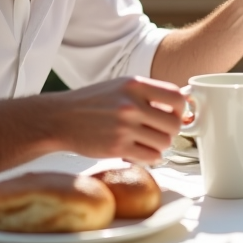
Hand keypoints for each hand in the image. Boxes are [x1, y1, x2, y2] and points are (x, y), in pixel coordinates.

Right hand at [56, 76, 185, 163]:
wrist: (60, 118)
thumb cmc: (92, 102)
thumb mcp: (121, 86)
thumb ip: (148, 93)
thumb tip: (182, 104)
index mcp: (135, 85)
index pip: (176, 97)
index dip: (180, 109)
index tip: (174, 114)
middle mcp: (131, 105)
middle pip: (174, 124)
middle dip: (171, 130)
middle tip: (160, 131)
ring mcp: (124, 127)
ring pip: (164, 142)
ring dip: (160, 145)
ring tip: (147, 140)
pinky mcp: (117, 148)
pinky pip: (151, 157)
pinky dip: (150, 156)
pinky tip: (140, 150)